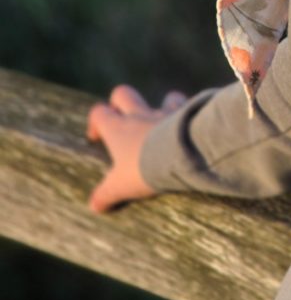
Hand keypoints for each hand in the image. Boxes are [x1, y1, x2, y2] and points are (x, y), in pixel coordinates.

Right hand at [85, 84, 187, 212]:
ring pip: (162, 97)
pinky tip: (188, 125)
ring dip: (163, 106)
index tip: (97, 138)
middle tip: (122, 121)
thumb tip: (94, 206)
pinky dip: (185, 112)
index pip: (99, 113)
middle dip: (120, 103)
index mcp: (118, 128)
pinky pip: (185, 105)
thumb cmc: (145, 169)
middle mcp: (140, 114)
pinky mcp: (186, 113)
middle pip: (123, 93)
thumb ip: (106, 194)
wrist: (180, 154)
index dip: (96, 122)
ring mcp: (164, 111)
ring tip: (163, 124)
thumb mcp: (121, 186)